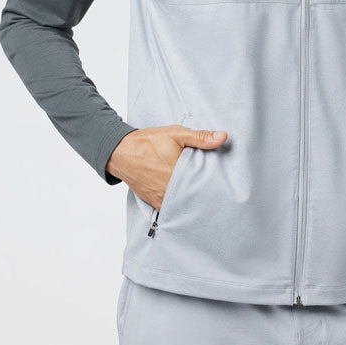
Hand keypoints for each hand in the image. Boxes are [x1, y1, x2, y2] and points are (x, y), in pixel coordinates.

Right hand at [107, 124, 227, 208]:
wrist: (121, 153)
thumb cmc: (148, 142)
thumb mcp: (176, 134)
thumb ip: (200, 137)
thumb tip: (223, 137)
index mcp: (180, 174)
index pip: (206, 186)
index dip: (216, 187)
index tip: (224, 186)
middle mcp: (171, 191)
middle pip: (196, 198)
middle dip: (206, 196)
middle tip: (218, 194)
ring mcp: (163, 199)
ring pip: (185, 206)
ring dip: (194, 202)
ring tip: (206, 200)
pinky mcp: (156, 203)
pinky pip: (172, 210)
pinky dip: (180, 208)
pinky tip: (188, 204)